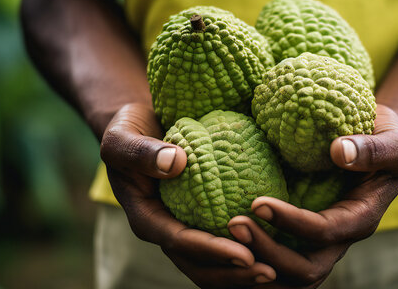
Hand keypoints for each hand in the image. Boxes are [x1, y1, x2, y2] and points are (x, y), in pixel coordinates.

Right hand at [100, 103, 275, 287]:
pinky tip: (274, 250)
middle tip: (268, 272)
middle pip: (198, 264)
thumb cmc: (128, 128)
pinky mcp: (201, 216)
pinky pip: (224, 239)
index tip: (244, 255)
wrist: (140, 124)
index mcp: (146, 217)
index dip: (212, 251)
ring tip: (274, 271)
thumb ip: (141, 152)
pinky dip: (246, 248)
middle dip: (232, 273)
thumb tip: (176, 163)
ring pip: (211, 262)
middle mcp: (166, 228)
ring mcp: (184, 225)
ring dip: (241, 271)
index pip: (180, 242)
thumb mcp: (122, 137)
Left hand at [227, 104, 397, 287]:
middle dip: (268, 253)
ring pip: (289, 278)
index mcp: (362, 218)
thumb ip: (372, 149)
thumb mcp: (391, 138)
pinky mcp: (303, 238)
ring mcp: (321, 243)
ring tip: (224, 237)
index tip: (257, 202)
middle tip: (232, 224)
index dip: (291, 222)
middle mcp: (341, 238)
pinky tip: (224, 242)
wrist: (378, 144)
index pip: (325, 231)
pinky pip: (277, 265)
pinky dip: (253, 261)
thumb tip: (339, 151)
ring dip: (256, 265)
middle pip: (305, 269)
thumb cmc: (385, 136)